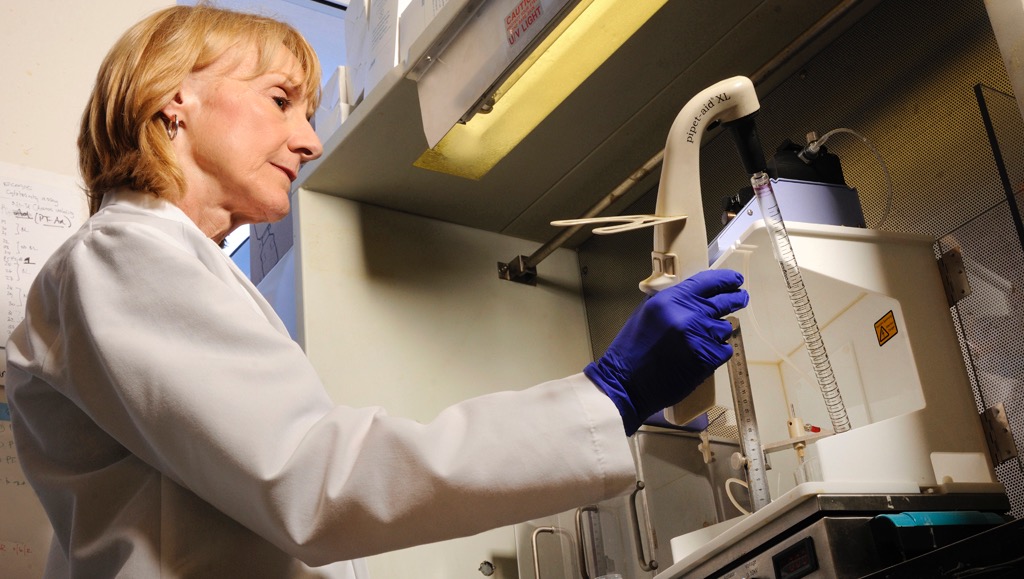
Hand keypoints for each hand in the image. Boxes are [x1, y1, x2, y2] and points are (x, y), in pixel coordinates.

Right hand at [585, 269, 748, 434]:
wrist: (627, 383)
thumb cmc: (632, 350)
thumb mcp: (647, 313)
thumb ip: (672, 302)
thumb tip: (695, 296)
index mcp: (671, 300)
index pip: (708, 282)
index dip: (726, 280)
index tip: (735, 280)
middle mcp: (688, 314)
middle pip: (724, 301)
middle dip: (736, 299)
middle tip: (741, 298)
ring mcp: (700, 337)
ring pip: (725, 328)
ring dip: (718, 332)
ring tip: (701, 340)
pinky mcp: (707, 358)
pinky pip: (724, 350)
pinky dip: (717, 352)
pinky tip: (701, 356)